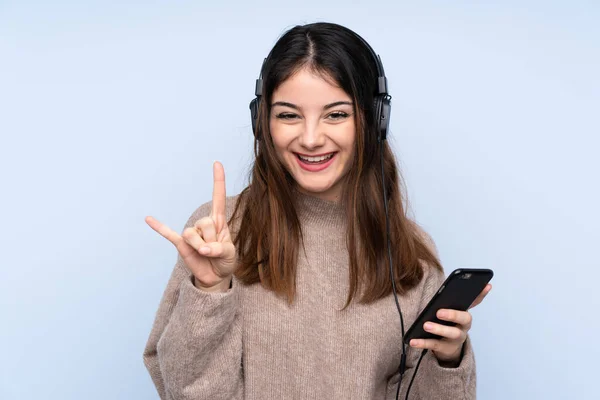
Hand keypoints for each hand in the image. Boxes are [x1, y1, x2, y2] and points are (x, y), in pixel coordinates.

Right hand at [145, 161, 236, 291]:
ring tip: (206, 255)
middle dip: (212, 240)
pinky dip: (159, 228)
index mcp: (218, 222)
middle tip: (216, 251)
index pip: (218, 198)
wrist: (215, 277)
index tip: (216, 163)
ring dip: (200, 247)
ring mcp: (192, 234)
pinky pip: (169, 234)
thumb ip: (219, 249)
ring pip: (192, 234)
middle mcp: (204, 224)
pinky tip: (148, 219)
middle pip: (205, 223)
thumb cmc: (225, 261)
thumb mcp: (230, 255)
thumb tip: (203, 249)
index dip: (218, 181)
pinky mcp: (181, 245)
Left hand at [409, 284, 491, 364]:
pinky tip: (412, 341)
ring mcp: (456, 338)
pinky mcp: (445, 348)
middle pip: (464, 319)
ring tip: (425, 325)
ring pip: (451, 333)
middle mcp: (463, 326)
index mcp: (464, 314)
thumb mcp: (449, 311)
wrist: (446, 349)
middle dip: (452, 314)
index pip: (475, 302)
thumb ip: (450, 299)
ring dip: (438, 329)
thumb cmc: (446, 324)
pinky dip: (422, 343)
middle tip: (439, 312)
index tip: (486, 285)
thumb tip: (449, 285)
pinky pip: (434, 345)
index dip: (482, 294)